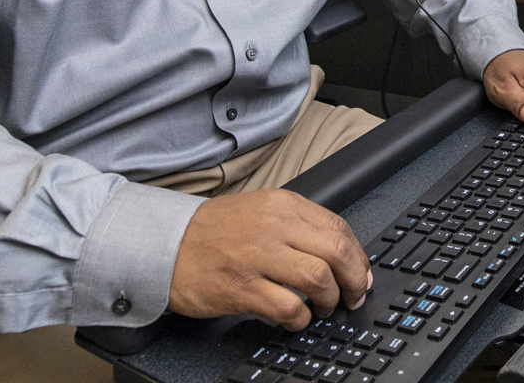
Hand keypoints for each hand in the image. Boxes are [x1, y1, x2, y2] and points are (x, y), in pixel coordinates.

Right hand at [167, 189, 372, 329]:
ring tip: (322, 308)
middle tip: (352, 296)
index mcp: (282, 205)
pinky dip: (300, 319)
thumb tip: (341, 255)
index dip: (358, 257)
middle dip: (354, 280)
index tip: (359, 274)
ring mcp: (257, 257)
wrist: (164, 244)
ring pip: (319, 279)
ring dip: (329, 300)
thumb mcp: (259, 211)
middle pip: (337, 252)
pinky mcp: (241, 287)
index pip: (338, 228)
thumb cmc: (212, 232)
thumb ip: (298, 227)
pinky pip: (288, 307)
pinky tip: (294, 319)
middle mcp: (273, 227)